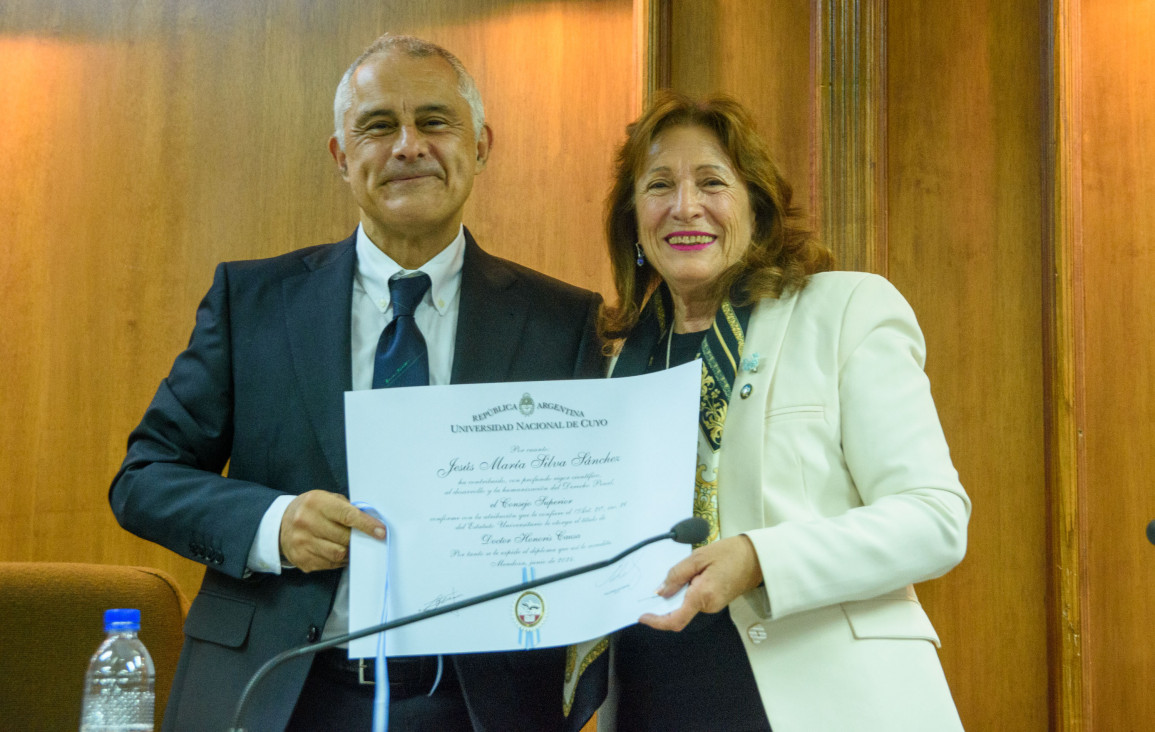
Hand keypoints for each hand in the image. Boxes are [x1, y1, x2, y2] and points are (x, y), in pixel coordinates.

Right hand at [279, 490, 386, 572]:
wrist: (280, 523)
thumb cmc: (310, 509)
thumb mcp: (326, 499)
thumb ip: (347, 508)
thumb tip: (371, 521)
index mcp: (316, 503)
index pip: (347, 516)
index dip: (367, 525)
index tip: (381, 532)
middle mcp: (306, 522)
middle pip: (344, 538)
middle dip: (358, 539)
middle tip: (365, 538)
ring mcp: (302, 543)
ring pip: (338, 554)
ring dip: (349, 552)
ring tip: (350, 545)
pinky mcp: (302, 559)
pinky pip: (329, 564)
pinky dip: (338, 560)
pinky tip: (336, 551)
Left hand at [639, 535, 762, 631]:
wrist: (757, 557)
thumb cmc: (730, 553)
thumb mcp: (698, 557)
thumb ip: (677, 575)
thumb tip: (660, 591)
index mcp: (703, 595)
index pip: (676, 620)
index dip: (657, 622)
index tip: (643, 616)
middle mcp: (709, 606)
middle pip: (678, 611)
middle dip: (667, 599)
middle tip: (665, 578)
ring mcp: (714, 606)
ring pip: (686, 605)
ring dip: (679, 592)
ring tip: (688, 569)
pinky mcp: (716, 602)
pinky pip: (695, 601)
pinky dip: (688, 591)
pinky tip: (693, 575)